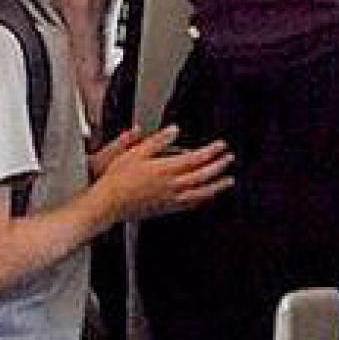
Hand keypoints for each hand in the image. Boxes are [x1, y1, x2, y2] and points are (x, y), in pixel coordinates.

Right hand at [93, 125, 232, 222]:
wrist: (109, 203)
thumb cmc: (118, 178)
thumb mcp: (135, 152)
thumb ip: (157, 141)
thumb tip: (174, 130)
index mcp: (164, 169)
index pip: (195, 159)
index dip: (211, 151)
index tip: (221, 145)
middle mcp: (171, 185)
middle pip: (202, 175)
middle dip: (218, 166)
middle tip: (229, 159)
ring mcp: (170, 199)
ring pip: (201, 193)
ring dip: (217, 186)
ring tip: (228, 181)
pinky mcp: (167, 209)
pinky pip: (191, 204)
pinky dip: (203, 199)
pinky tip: (207, 197)